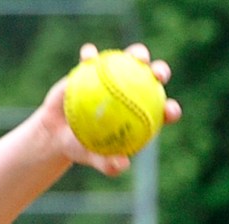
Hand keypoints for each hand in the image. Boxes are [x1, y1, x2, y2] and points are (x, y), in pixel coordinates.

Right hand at [38, 42, 181, 176]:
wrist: (58, 133)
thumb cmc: (81, 148)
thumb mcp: (93, 158)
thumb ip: (108, 164)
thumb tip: (123, 164)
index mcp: (139, 114)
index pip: (160, 112)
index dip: (170, 110)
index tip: (170, 110)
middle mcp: (131, 91)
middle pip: (152, 78)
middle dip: (160, 72)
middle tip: (157, 74)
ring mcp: (113, 77)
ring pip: (129, 60)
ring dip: (136, 53)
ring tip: (136, 56)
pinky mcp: (93, 67)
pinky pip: (92, 59)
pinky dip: (91, 56)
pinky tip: (89, 56)